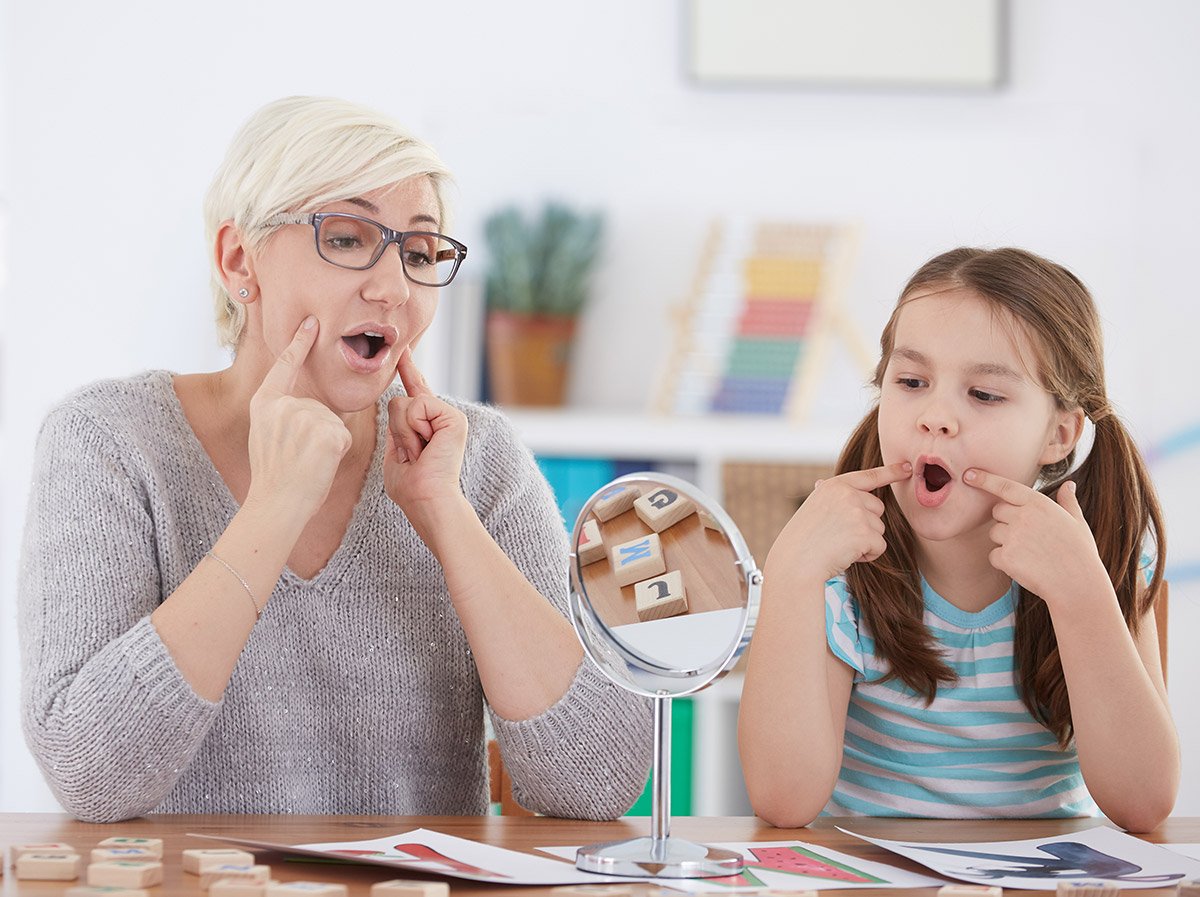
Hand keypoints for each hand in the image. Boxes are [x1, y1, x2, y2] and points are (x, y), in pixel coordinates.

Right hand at [245, 317, 351, 519]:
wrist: (276, 504)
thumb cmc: (275, 479)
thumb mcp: (268, 436)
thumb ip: (286, 416)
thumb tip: (315, 409)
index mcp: (264, 404)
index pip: (284, 367)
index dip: (299, 344)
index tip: (311, 322)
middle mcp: (283, 405)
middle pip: (318, 408)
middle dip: (318, 433)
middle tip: (298, 458)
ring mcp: (305, 416)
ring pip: (332, 423)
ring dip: (327, 444)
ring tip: (306, 463)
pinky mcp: (326, 431)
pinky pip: (342, 435)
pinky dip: (337, 452)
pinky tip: (319, 463)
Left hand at [383, 348, 468, 513]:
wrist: (426, 499)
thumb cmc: (410, 486)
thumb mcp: (395, 452)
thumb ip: (396, 427)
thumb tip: (398, 400)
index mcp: (426, 426)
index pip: (415, 393)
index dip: (409, 371)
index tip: (404, 352)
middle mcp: (440, 418)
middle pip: (399, 402)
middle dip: (396, 430)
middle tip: (412, 455)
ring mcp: (448, 417)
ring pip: (405, 404)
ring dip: (404, 432)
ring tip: (420, 452)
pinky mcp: (453, 418)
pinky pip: (418, 406)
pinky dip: (414, 428)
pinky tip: (427, 445)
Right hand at [767, 461, 911, 584]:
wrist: (796, 562)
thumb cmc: (802, 539)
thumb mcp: (813, 508)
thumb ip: (828, 497)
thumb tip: (821, 483)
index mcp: (835, 486)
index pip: (868, 476)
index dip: (891, 472)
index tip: (908, 468)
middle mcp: (847, 494)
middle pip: (877, 508)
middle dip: (866, 525)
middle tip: (839, 536)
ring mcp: (857, 512)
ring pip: (879, 529)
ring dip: (865, 542)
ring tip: (839, 546)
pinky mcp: (865, 533)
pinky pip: (880, 546)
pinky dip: (867, 555)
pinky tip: (847, 555)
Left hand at [964, 468, 1108, 603]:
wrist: (1077, 584)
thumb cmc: (1079, 553)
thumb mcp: (1077, 523)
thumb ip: (1068, 502)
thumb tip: (1068, 485)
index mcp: (1039, 504)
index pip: (1005, 487)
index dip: (985, 480)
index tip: (969, 474)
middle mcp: (1023, 516)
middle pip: (997, 511)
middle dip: (1006, 521)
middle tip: (1028, 537)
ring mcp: (1012, 536)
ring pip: (994, 533)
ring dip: (1005, 542)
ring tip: (1031, 553)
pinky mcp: (1005, 557)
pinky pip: (993, 555)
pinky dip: (1004, 562)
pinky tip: (1025, 567)